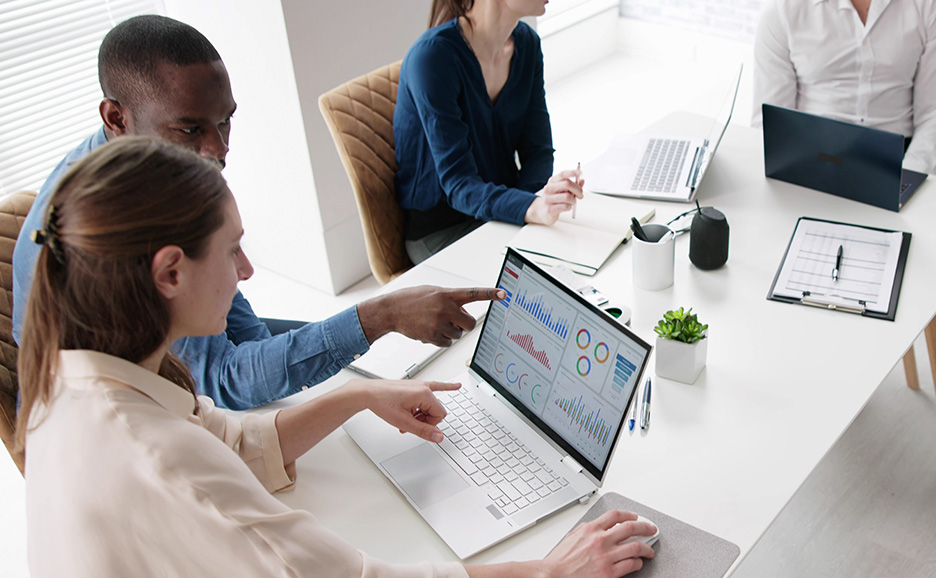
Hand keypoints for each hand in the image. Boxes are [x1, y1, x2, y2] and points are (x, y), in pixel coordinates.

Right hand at [359, 286, 505, 346]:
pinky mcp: (432, 336)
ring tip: (434, 322)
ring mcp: (439, 323)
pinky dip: (441, 340)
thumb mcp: (433, 292)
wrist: (391, 310)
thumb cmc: (411, 299)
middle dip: (464, 324)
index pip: (474, 293)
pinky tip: (430, 330)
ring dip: (450, 331)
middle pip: (470, 324)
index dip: (490, 294)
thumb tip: (463, 313)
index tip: (504, 294)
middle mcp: (445, 308)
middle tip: (454, 320)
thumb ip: (450, 300)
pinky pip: (447, 343)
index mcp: (447, 294)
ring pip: (458, 335)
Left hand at [361, 380, 461, 441]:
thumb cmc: (382, 402)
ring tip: (406, 418)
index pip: (440, 415)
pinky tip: (455, 386)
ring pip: (430, 405)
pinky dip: (445, 388)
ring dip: (421, 414)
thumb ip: (423, 431)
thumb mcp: (403, 422)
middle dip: (425, 420)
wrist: (369, 393)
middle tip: (410, 423)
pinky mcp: (415, 386)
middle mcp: (424, 387)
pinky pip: (435, 387)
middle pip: (436, 410)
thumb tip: (438, 437)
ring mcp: (420, 386)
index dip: (430, 425)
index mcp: (424, 394)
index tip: (417, 426)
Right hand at [525, 168, 583, 225]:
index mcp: (552, 181)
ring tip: (571, 202)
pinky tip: (566, 207)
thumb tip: (582, 181)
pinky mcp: (550, 209)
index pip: (563, 174)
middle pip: (567, 184)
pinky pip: (565, 206)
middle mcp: (549, 188)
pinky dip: (569, 207)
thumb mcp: (563, 190)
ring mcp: (548, 198)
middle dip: (578, 190)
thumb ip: (573, 185)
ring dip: (573, 200)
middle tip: (580, 195)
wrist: (542, 212)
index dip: (572, 172)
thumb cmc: (555, 200)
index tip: (581, 173)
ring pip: (568, 197)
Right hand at [543, 510, 655, 577]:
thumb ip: (587, 529)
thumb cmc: (561, 559)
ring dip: (646, 548)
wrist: (555, 575)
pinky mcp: (609, 572)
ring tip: (649, 550)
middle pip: (631, 528)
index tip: (635, 517)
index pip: (616, 515)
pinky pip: (631, 565)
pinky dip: (637, 563)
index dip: (629, 514)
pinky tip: (637, 563)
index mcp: (591, 529)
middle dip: (645, 527)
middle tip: (651, 529)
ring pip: (636, 547)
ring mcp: (606, 556)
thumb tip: (598, 525)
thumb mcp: (572, 536)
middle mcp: (601, 540)